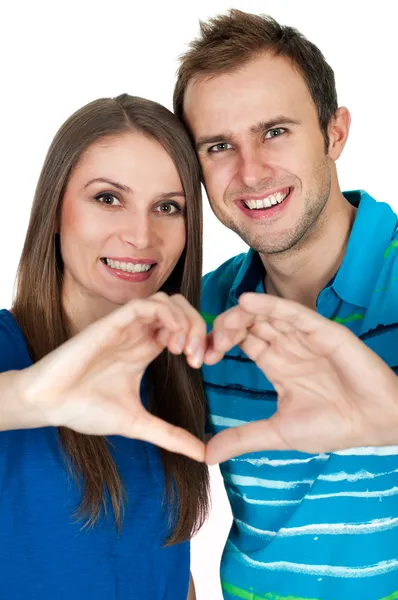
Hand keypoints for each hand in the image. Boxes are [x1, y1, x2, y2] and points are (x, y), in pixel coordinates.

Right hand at [15, 293, 206, 460]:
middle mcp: (139, 334)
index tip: (203, 364)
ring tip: (183, 351)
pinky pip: (146, 305)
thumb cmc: (85, 409)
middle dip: (198, 327)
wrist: (50, 404)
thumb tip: (202, 456)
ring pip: (167, 301)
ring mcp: (126, 327)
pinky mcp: (112, 323)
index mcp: (145, 350)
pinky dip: (167, 316)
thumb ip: (170, 435)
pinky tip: (171, 342)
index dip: (201, 340)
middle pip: (181, 309)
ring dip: (185, 321)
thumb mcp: (138, 423)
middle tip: (197, 357)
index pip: (183, 329)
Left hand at [205, 292, 397, 463]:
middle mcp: (288, 345)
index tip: (203, 357)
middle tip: (210, 344)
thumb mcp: (278, 432)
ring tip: (222, 325)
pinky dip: (269, 304)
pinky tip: (247, 302)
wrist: (374, 423)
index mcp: (277, 363)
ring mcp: (304, 336)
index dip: (220, 343)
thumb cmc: (333, 425)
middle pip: (249, 324)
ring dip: (241, 315)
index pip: (242, 341)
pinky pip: (292, 312)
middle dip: (225, 328)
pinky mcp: (322, 330)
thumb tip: (206, 455)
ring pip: (266, 314)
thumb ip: (242, 438)